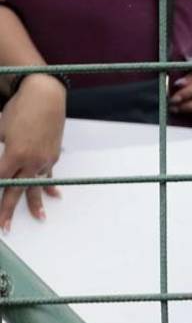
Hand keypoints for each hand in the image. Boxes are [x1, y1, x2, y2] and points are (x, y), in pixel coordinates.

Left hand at [0, 74, 65, 231]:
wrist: (45, 95)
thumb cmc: (19, 109)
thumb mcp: (0, 129)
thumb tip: (0, 168)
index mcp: (14, 154)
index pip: (0, 180)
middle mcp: (31, 161)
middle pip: (17, 190)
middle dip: (8, 209)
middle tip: (4, 226)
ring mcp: (44, 160)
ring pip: (37, 186)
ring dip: (35, 203)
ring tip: (39, 218)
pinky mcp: (52, 155)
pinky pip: (49, 175)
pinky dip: (49, 186)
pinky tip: (53, 197)